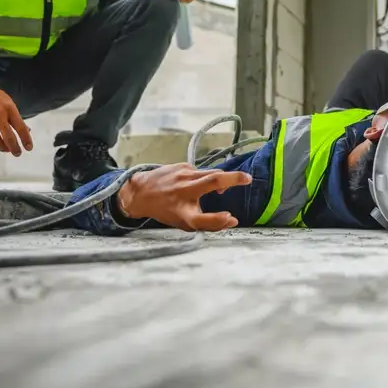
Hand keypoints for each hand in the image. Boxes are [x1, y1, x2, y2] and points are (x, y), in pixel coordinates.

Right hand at [0, 72, 32, 155]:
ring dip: (2, 148)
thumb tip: (25, 130)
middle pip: (8, 137)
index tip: (29, 148)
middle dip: (14, 148)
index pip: (20, 127)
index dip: (26, 139)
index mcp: (9, 108)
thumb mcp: (8, 101)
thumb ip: (15, 115)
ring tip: (6, 150)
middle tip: (17, 153)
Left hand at [116, 163, 250, 231]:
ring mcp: (183, 175)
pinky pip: (201, 171)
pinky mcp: (182, 165)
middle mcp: (183, 193)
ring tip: (225, 186)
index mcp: (183, 214)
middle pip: (212, 180)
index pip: (202, 219)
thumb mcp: (184, 222)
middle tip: (248, 179)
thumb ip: (207, 222)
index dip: (218, 220)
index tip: (231, 218)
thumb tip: (232, 220)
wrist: (140, 192)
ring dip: (223, 178)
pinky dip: (205, 177)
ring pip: (211, 173)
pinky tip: (197, 183)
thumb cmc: (166, 210)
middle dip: (233, 178)